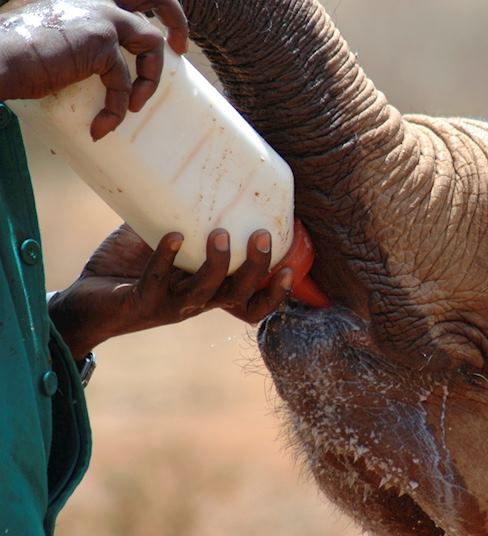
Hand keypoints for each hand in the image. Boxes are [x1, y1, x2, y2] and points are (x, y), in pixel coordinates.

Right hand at [0, 0, 188, 139]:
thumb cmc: (17, 55)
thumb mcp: (58, 39)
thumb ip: (84, 42)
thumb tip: (99, 66)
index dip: (156, 8)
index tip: (166, 36)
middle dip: (176, 20)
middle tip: (181, 50)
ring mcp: (102, 16)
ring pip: (151, 42)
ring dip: (149, 80)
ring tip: (135, 106)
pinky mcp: (102, 42)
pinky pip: (126, 82)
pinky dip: (117, 109)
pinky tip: (102, 126)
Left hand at [49, 225, 293, 358]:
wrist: (85, 303)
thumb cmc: (129, 267)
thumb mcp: (164, 240)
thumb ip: (182, 216)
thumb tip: (198, 168)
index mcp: (209, 293)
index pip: (251, 306)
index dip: (275, 295)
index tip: (291, 268)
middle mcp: (196, 302)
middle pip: (239, 297)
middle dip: (256, 269)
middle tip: (261, 235)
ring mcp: (169, 305)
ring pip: (205, 293)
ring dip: (218, 265)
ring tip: (221, 234)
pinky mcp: (140, 302)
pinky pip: (157, 282)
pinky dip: (166, 259)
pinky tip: (172, 236)